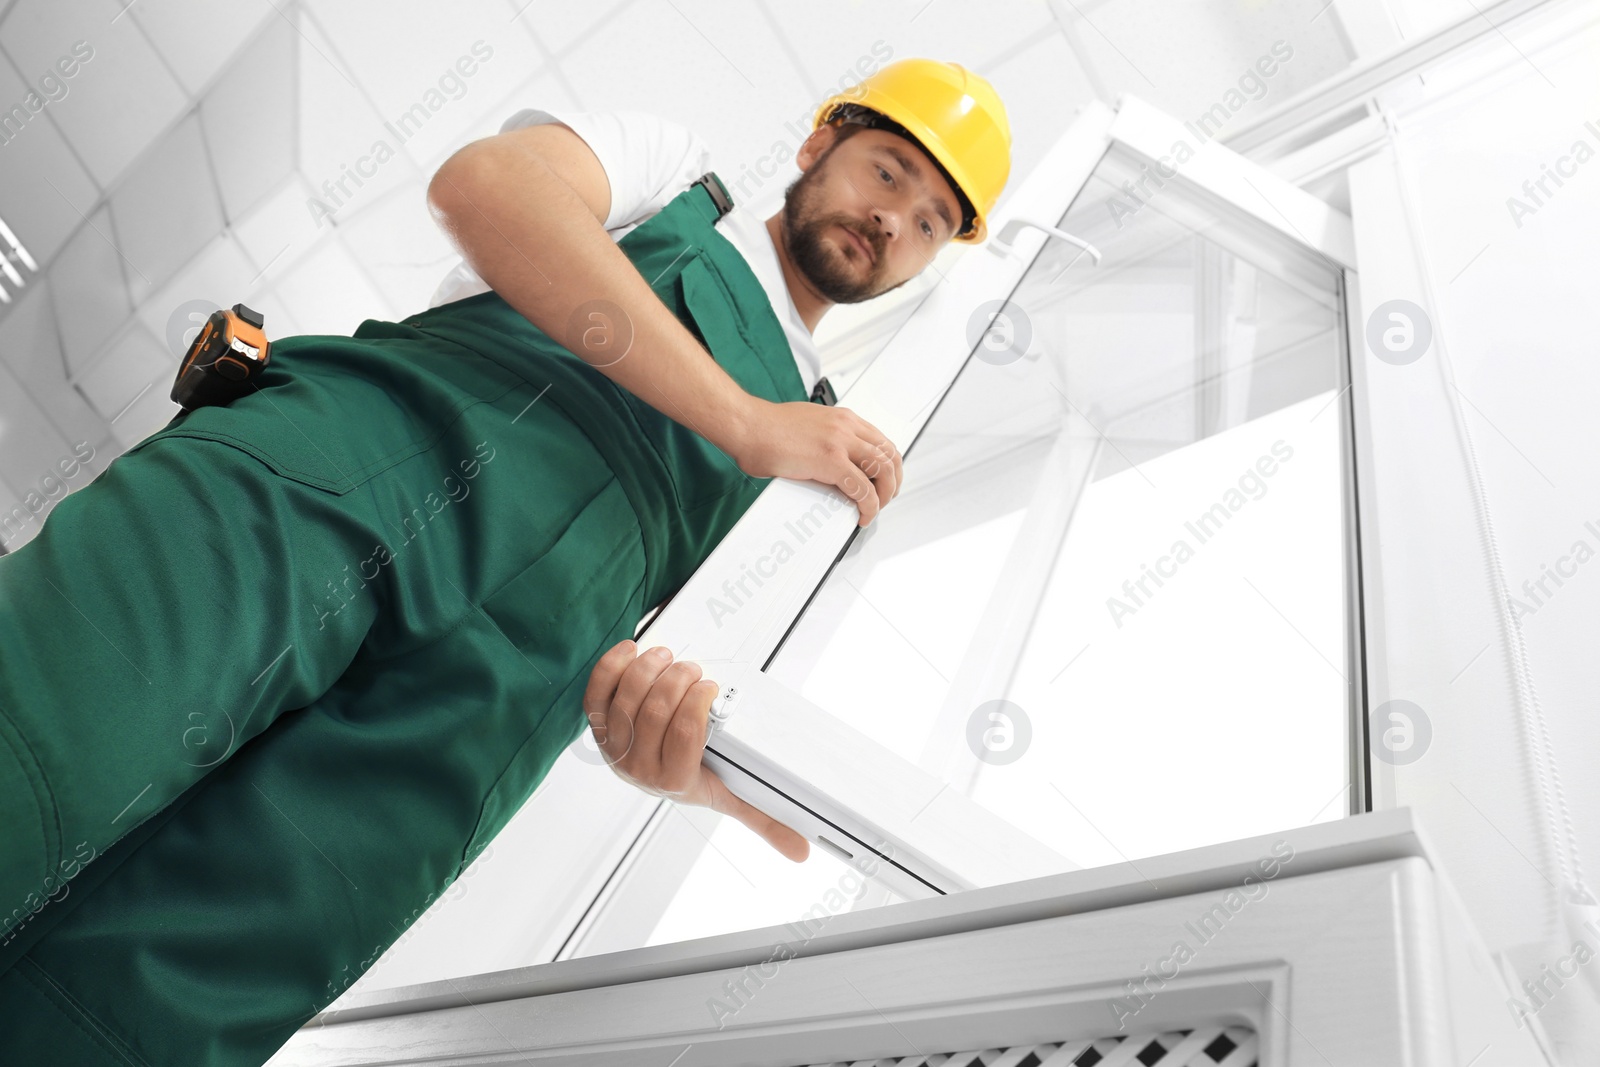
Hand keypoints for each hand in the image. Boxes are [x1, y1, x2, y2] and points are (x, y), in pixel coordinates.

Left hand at [582, 640, 810, 861]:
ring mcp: (614, 745)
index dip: (697, 702)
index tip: (711, 687)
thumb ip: (763, 819)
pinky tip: (632, 651)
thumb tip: (802, 851)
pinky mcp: (596, 725)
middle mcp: (638, 766)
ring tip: (667, 657)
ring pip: (626, 697)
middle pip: (655, 711)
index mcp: (673, 780)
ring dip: (648, 668)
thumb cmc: (688, 780)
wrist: (646, 777)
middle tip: (693, 669)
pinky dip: (611, 667)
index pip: (684, 734)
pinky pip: (596, 693)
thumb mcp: (726, 798)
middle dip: (676, 680)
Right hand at [728, 397, 902, 526]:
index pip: (881, 441)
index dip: (889, 465)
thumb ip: (826, 440)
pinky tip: (862, 515)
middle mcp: (846, 427)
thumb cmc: (766, 428)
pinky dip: (869, 506)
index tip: (884, 480)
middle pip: (889, 454)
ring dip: (885, 494)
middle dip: (894, 481)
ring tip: (876, 509)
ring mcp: (840, 443)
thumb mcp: (808, 426)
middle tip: (886, 497)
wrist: (747, 425)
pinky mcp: (831, 462)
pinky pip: (862, 489)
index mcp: (842, 418)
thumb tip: (832, 464)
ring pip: (883, 470)